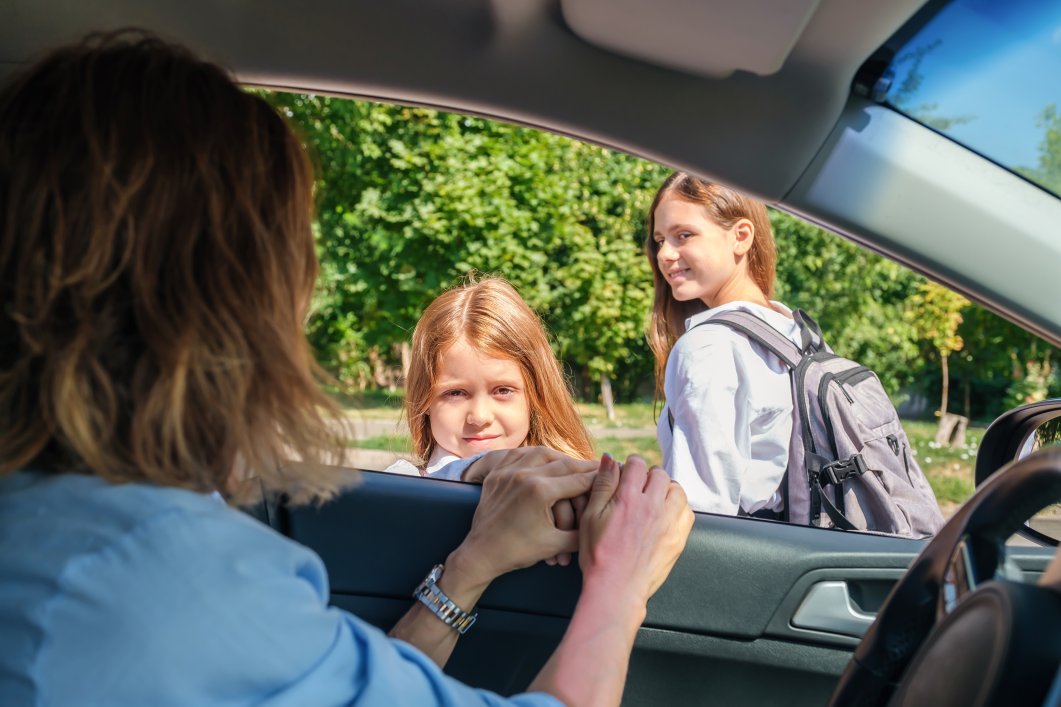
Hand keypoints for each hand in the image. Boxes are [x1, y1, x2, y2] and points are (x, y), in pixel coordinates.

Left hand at [451, 447, 597, 588]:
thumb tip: (605, 522)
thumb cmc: (517, 552)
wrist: (481, 554)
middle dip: (583, 466)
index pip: (578, 480)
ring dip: (560, 457)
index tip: (612, 474)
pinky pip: (519, 455)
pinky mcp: (497, 474)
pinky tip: (544, 457)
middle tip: (599, 465)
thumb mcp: (555, 545)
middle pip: (563, 463)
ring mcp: (508, 471)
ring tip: (574, 462)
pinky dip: (535, 455)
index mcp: (540, 492)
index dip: (598, 477)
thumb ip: (583, 532)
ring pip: (541, 453)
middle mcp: (524, 475)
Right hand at [579, 454, 692, 605]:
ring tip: (654, 501)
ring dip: (666, 490)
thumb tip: (610, 458)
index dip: (630, 466)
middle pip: (659, 474)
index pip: (638, 463)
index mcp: (629, 497)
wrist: (616, 588)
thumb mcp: (590, 516)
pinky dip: (678, 509)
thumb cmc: (598, 554)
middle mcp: (653, 506)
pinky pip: (688, 512)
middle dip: (648, 477)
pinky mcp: (678, 538)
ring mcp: (669, 522)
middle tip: (638, 490)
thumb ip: (603, 484)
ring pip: (677, 490)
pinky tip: (665, 516)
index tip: (626, 476)